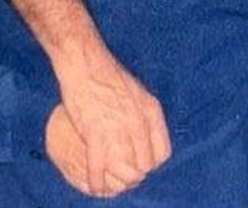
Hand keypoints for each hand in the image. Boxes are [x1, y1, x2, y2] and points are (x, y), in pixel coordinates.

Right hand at [54, 43, 170, 195]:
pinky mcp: (95, 131)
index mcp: (151, 111)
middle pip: (145, 165)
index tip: (141, 166)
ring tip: (109, 183)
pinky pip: (99, 166)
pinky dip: (97, 180)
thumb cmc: (108, 75)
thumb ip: (144, 115)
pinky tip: (94, 185)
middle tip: (122, 176)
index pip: (162, 153)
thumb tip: (146, 137)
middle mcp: (138, 122)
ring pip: (125, 170)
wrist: (85, 62)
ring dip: (117, 181)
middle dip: (135, 175)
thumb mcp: (137, 92)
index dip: (153, 164)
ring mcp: (118, 127)